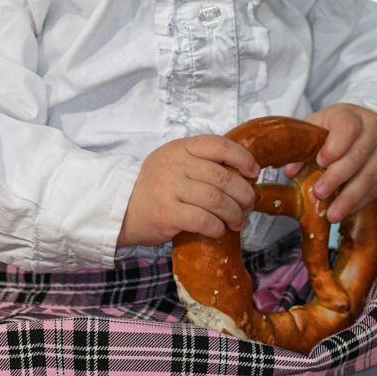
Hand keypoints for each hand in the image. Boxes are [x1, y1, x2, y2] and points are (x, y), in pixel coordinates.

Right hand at [117, 134, 259, 248]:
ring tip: (238, 221)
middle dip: (243, 193)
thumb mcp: (173, 163)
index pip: (218, 144)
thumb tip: (241, 174)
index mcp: (180, 148)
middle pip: (223, 177)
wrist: (122, 208)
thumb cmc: (155, 187)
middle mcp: (176, 164)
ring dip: (234, 213)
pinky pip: (203, 219)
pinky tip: (219, 230)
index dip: (242, 157)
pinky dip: (217, 227)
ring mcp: (170, 188)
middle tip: (248, 204)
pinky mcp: (167, 213)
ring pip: (216, 200)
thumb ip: (200, 162)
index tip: (254, 172)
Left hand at [284, 103, 376, 222]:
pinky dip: (361, 201)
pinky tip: (347, 210)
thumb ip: (304, 145)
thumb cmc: (337, 128)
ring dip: (350, 197)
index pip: (347, 127)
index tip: (320, 161)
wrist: (371, 126)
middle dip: (337, 177)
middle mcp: (373, 129)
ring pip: (371, 175)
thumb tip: (289, 172)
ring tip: (332, 214)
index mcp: (351, 115)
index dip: (334, 146)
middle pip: (358, 155)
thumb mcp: (319, 127)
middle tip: (319, 193)